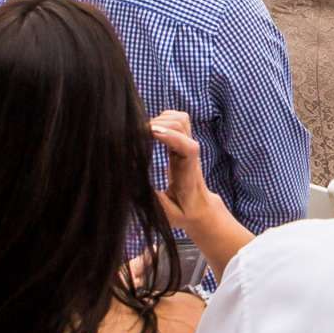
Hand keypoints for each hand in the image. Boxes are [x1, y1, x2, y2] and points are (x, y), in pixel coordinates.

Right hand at [148, 112, 246, 274]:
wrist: (199, 207)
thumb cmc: (183, 212)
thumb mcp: (167, 213)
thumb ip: (153, 201)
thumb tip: (134, 186)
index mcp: (188, 171)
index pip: (189, 148)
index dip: (172, 136)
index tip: (151, 133)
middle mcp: (190, 154)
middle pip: (183, 126)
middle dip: (159, 125)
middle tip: (137, 135)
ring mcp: (188, 145)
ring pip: (181, 120)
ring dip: (160, 119)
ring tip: (142, 132)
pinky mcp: (183, 141)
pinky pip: (177, 120)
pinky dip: (162, 118)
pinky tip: (150, 130)